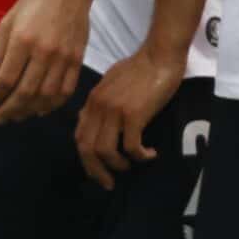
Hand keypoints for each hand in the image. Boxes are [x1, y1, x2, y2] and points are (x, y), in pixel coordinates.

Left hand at [0, 0, 89, 123]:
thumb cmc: (33, 3)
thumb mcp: (7, 22)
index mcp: (22, 40)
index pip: (6, 79)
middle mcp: (43, 51)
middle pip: (25, 92)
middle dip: (10, 110)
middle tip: (0, 118)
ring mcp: (63, 57)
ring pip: (46, 96)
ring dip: (30, 111)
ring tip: (18, 116)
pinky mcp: (77, 59)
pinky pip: (66, 90)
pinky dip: (53, 104)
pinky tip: (42, 109)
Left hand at [76, 44, 181, 189]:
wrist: (159, 54)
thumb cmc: (140, 66)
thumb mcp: (111, 81)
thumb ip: (101, 101)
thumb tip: (92, 118)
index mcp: (92, 100)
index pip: (79, 136)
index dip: (86, 159)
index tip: (97, 170)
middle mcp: (98, 106)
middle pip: (87, 149)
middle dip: (96, 171)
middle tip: (109, 183)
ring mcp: (114, 111)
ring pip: (105, 151)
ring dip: (118, 165)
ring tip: (131, 166)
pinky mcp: (133, 114)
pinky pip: (131, 146)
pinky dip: (140, 156)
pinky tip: (150, 154)